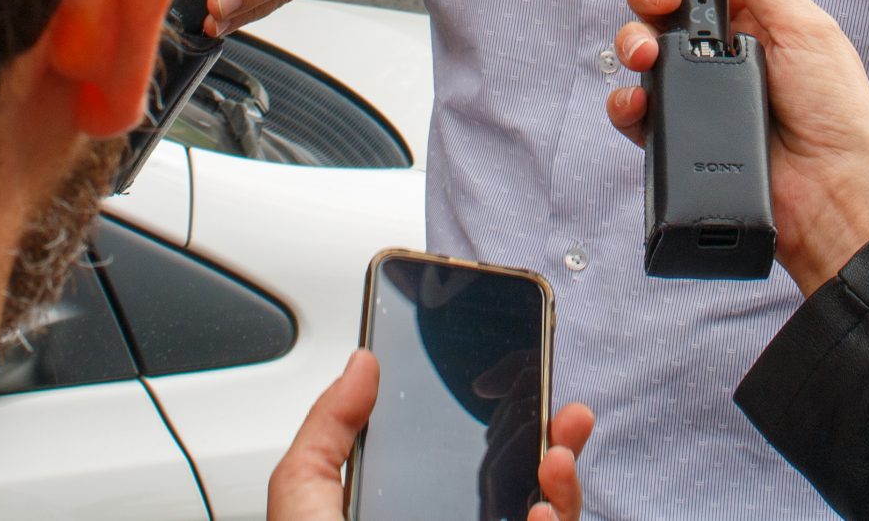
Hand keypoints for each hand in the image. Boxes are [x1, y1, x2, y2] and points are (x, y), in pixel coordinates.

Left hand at [266, 349, 595, 520]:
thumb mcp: (303, 501)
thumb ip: (329, 429)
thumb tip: (361, 364)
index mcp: (410, 513)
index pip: (468, 459)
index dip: (501, 419)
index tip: (519, 382)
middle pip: (523, 486)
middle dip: (554, 443)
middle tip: (564, 413)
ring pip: (546, 520)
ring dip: (564, 486)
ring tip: (554, 459)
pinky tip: (540, 513)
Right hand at [608, 0, 868, 294]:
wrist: (833, 194)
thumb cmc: (838, 116)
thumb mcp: (808, 29)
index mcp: (759, 22)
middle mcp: (726, 55)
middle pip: (664, 10)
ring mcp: (703, 96)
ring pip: (645, 56)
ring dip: (632, 41)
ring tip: (646, 51)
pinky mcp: (684, 138)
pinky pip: (639, 114)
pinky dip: (626, 103)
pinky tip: (637, 99)